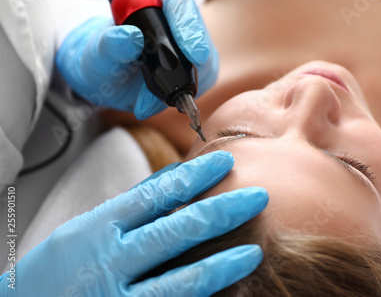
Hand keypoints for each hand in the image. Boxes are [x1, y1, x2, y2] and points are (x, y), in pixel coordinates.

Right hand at [0, 151, 267, 295]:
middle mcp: (110, 259)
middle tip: (258, 197)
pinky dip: (204, 296)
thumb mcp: (85, 229)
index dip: (196, 176)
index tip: (226, 162)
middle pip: (177, 230)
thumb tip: (174, 180)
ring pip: (182, 279)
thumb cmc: (58, 269)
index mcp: (100, 226)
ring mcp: (119, 296)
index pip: (156, 193)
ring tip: (254, 252)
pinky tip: (229, 291)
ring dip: (223, 265)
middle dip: (223, 211)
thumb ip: (130, 208)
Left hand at [56, 0, 217, 119]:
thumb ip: (111, 43)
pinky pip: (200, 80)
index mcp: (154, 0)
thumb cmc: (103, 59)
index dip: (188, 25)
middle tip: (182, 86)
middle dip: (192, 62)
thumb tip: (130, 36)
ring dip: (182, 84)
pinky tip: (156, 102)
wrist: (108, 79)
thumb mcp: (99, 52)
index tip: (192, 52)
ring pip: (204, 61)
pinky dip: (181, 95)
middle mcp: (177, 19)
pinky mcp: (196, 66)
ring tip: (147, 101)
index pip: (179, 3)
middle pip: (199, 33)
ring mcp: (190, 43)